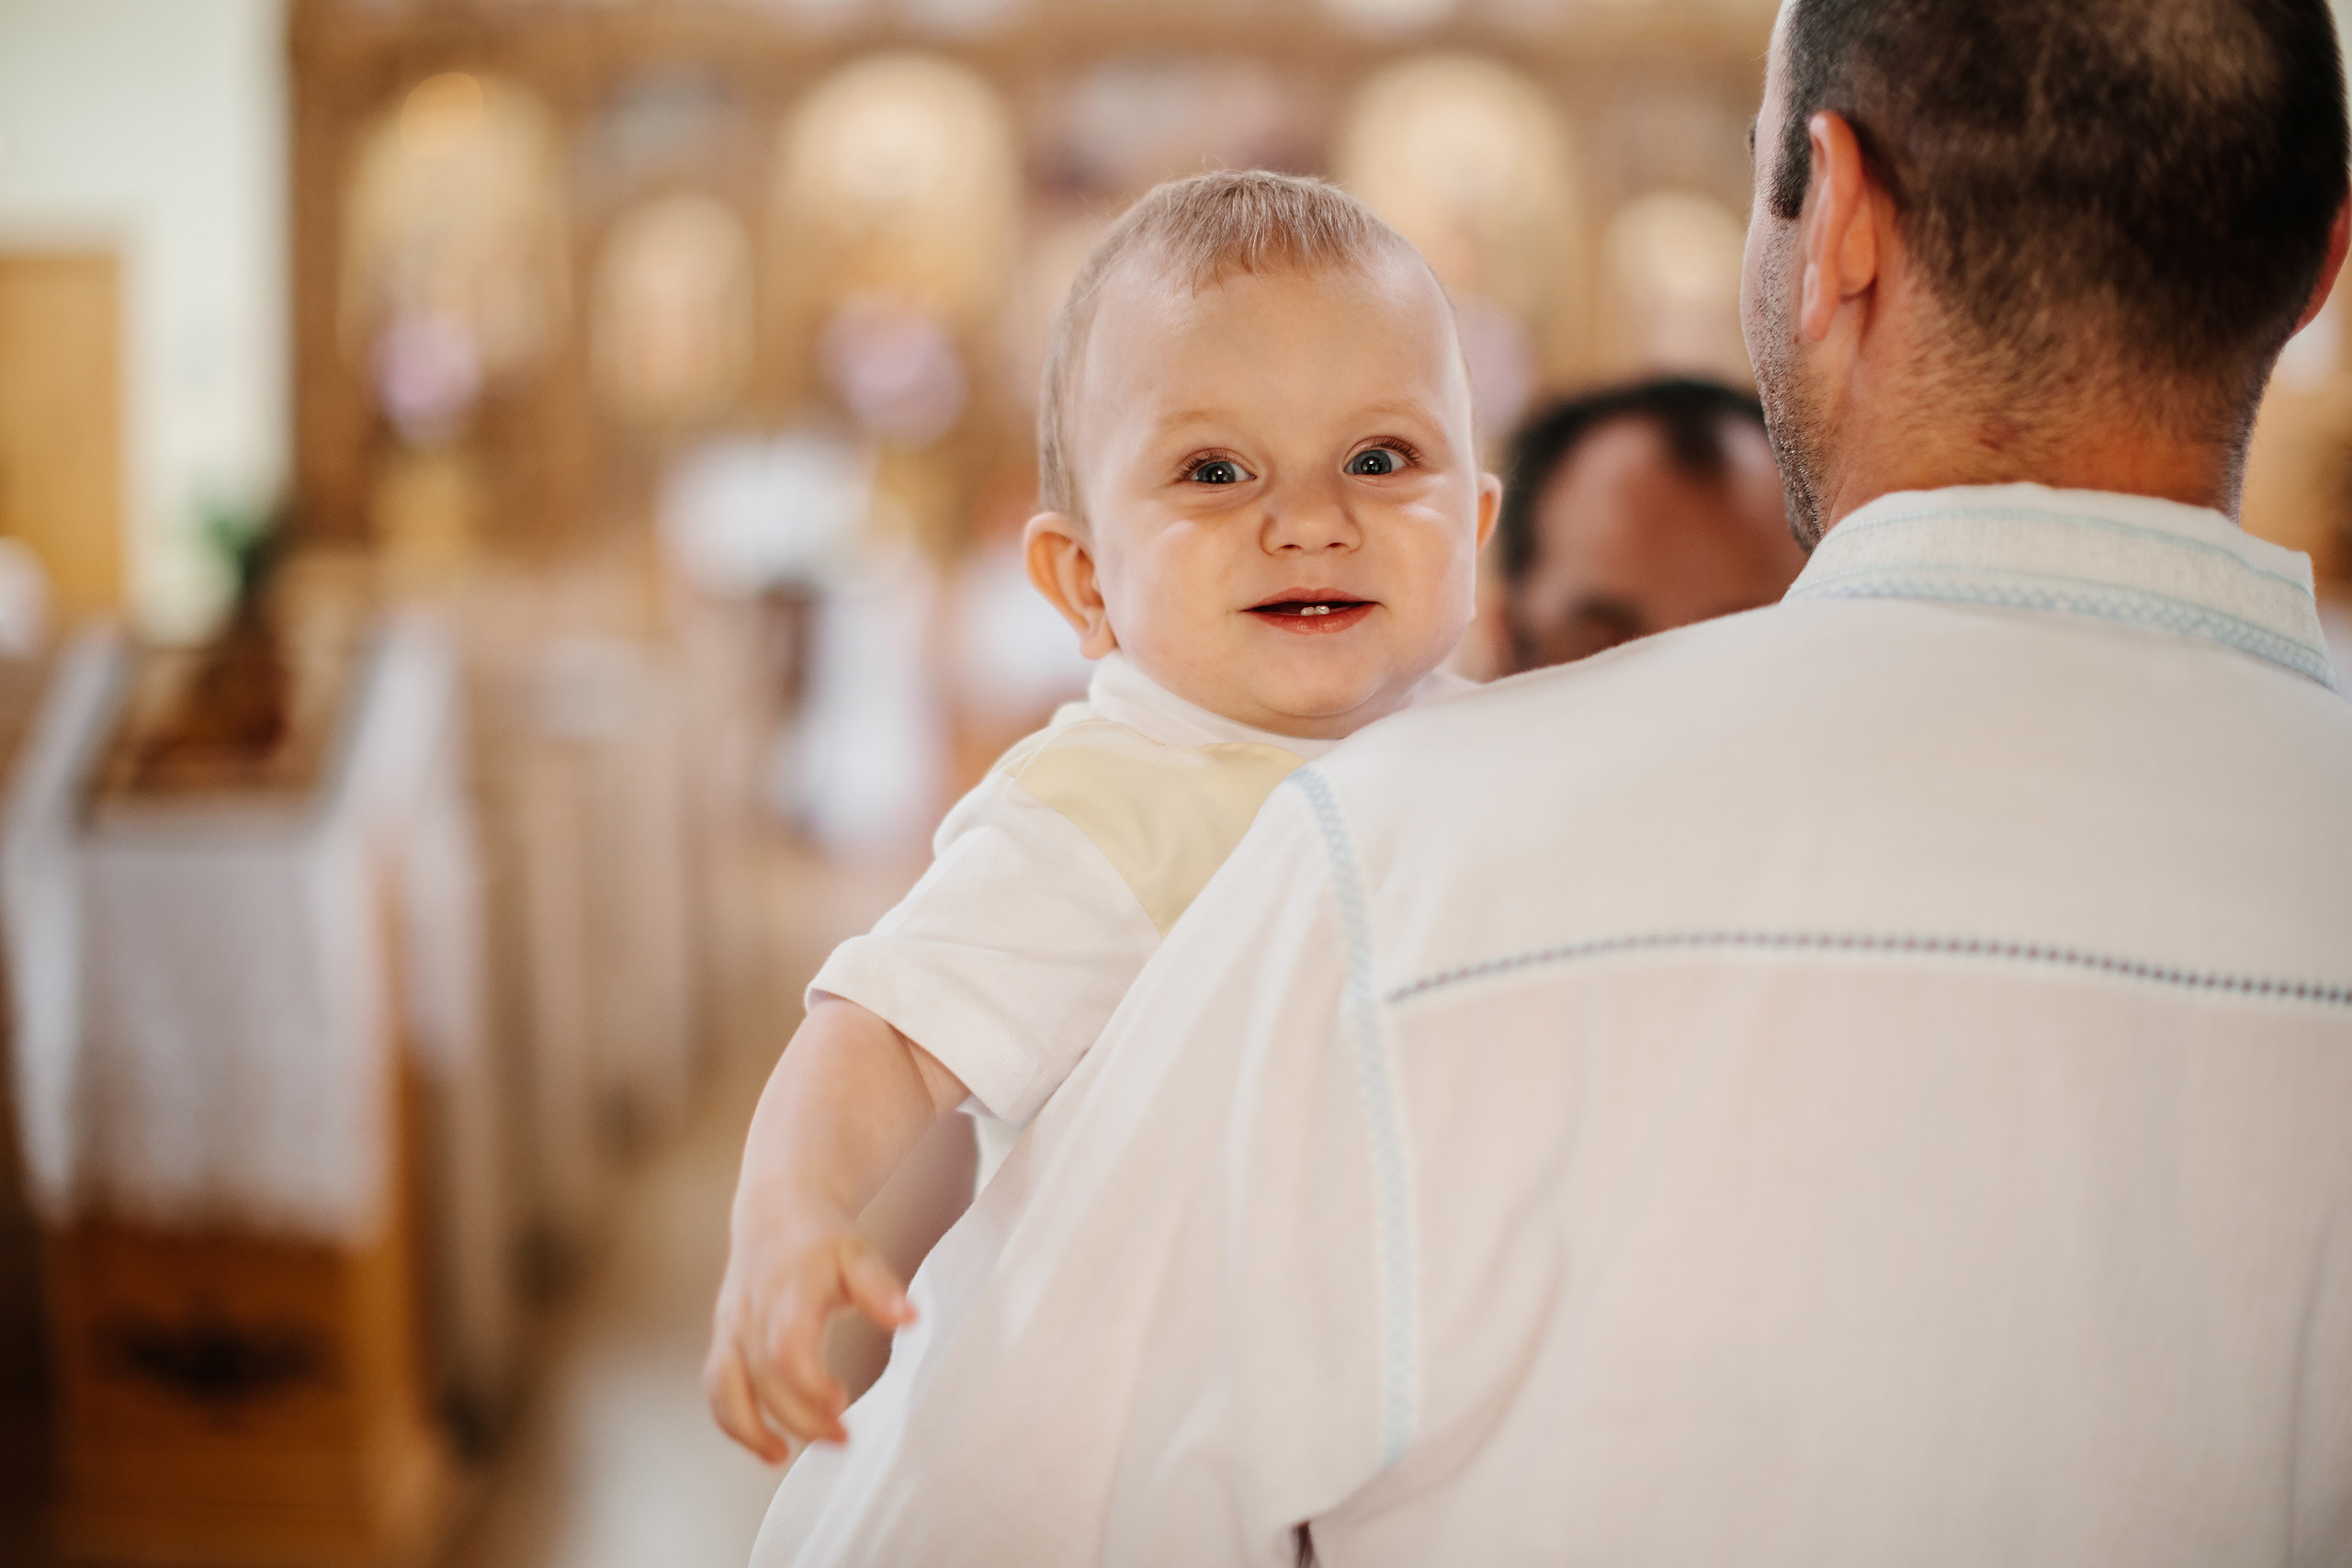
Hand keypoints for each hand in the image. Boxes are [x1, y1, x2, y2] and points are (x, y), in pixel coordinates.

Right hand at [705, 1209, 917, 1459]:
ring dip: (753, 1431)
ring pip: (727, 1390)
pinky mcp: (722, 1341)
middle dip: (799, 1417)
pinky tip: (767, 1445)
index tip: (841, 1402)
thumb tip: (910, 1319)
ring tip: (785, 1456)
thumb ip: (880, 1288)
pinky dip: (733, 1423)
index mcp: (788, 1291)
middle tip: (842, 1437)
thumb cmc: (822, 1239)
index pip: (787, 1348)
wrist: (776, 1212)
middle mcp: (752, 1313)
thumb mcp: (858, 1254)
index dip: (809, 1383)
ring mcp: (732, 1328)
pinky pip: (716, 1390)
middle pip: (764, 1379)